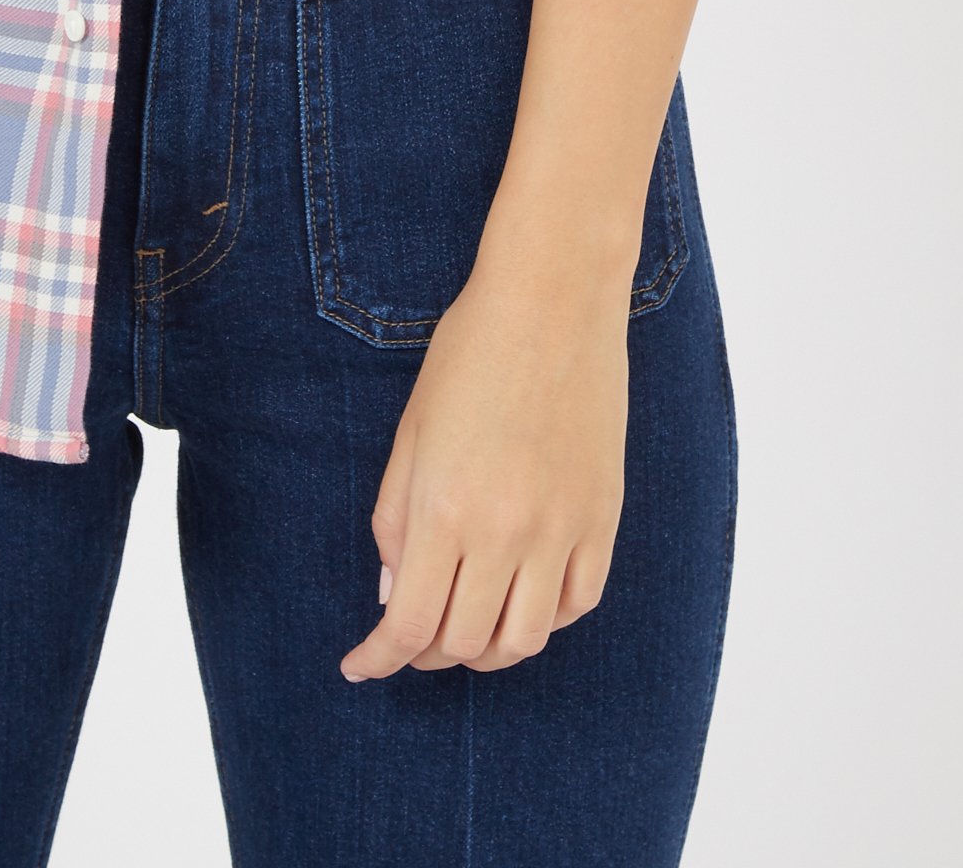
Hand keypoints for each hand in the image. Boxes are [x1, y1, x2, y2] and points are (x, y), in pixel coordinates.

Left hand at [338, 247, 631, 681]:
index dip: (379, 658)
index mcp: (445, 509)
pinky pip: (578, 603)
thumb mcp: (411, 432)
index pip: (409, 627)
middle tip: (409, 637)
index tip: (359, 665)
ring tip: (465, 626)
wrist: (553, 298)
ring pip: (524, 640)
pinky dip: (545, 619)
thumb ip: (395, 520)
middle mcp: (506, 531)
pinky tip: (522, 596)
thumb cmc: (470, 352)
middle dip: (425, 654)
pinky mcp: (603, 516)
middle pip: (463, 644)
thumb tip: (395, 596)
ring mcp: (562, 528)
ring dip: (486, 650)